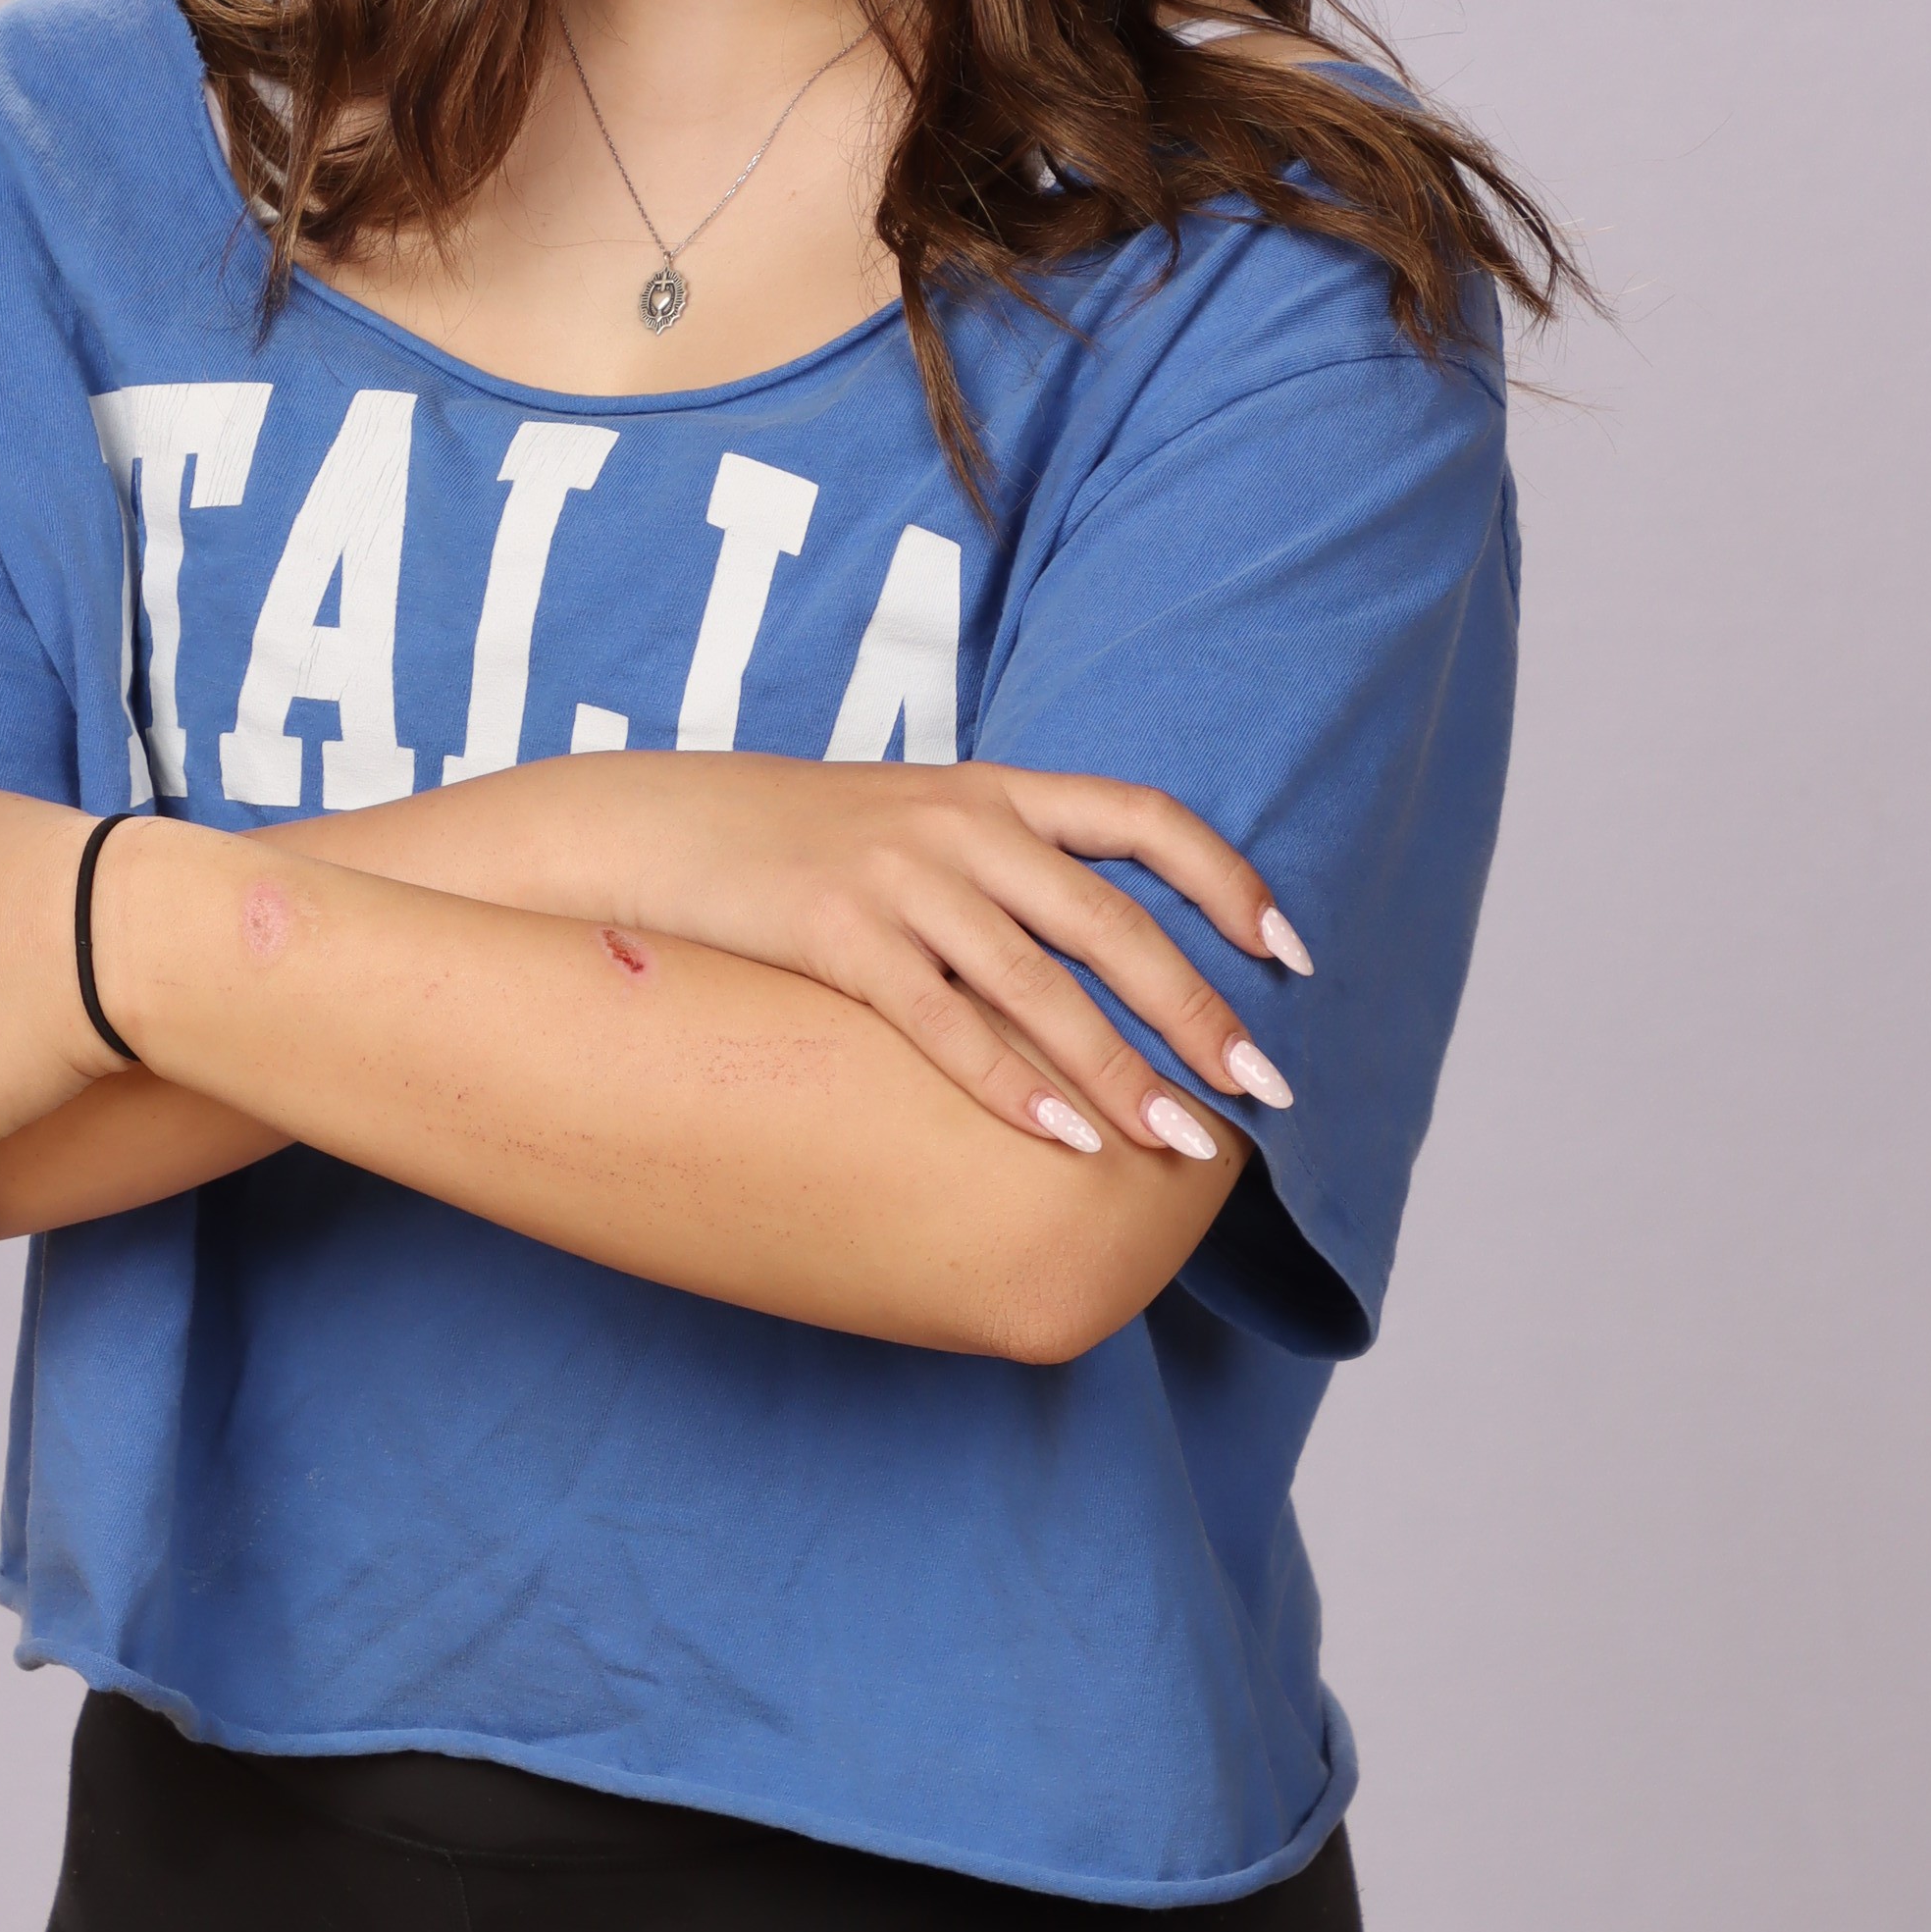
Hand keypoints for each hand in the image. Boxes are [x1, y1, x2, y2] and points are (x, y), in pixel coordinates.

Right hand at [487, 751, 1304, 1162]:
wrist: (641, 831)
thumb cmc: (783, 846)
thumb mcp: (903, 823)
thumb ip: (996, 864)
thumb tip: (1090, 952)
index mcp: (991, 788)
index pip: (1145, 818)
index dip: (1227, 882)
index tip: (1288, 955)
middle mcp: (959, 822)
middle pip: (1112, 921)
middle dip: (1200, 1010)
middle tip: (1265, 1087)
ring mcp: (896, 877)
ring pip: (1042, 985)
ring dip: (1122, 1072)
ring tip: (1182, 1142)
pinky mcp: (833, 936)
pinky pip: (944, 1023)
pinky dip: (1012, 1089)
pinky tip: (1064, 1143)